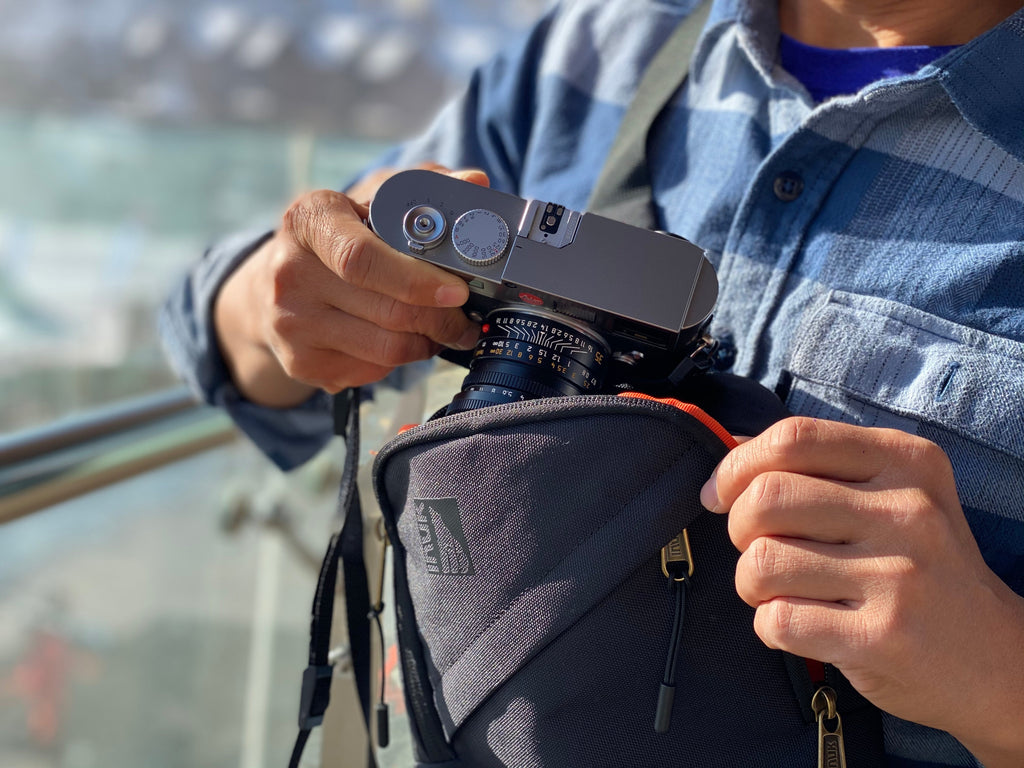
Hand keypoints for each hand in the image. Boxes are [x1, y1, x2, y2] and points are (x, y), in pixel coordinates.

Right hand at [214, 164, 486, 406]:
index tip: (458, 291)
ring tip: (441, 330)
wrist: (275, 284)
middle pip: (388, 310)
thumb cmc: (342, 236)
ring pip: (386, 348)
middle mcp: (290, 271)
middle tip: (466, 319)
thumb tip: (474, 183)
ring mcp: (290, 323)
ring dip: (427, 343)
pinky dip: (400, 361)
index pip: (362, 257)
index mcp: (309, 219)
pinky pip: (373, 372)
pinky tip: (403, 342)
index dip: (416, 279)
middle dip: (441, 318)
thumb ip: (427, 188)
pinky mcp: (299, 363)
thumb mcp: (374, 198)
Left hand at [700, 417, 1023, 765]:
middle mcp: (908, 511)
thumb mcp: (889, 497)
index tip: (721, 494)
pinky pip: (778, 620)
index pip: (792, 438)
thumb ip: (813, 467)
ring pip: (762, 561)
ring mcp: (899, 575)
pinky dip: (770, 625)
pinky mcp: (883, 636)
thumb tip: (728, 446)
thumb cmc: (918, 568)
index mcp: (905, 461)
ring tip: (781, 592)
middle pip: (765, 498)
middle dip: (738, 528)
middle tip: (757, 550)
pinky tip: (800, 625)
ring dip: (751, 583)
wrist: (996, 660)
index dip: (736, 465)